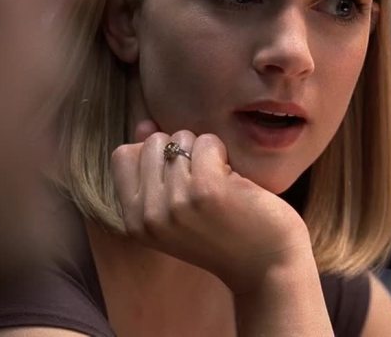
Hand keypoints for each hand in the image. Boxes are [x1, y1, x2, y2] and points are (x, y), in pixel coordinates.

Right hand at [111, 120, 313, 293]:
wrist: (268, 267)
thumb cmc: (224, 233)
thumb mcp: (176, 209)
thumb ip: (153, 169)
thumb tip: (144, 124)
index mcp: (135, 222)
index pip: (122, 156)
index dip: (152, 153)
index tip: (179, 173)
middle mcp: (150, 215)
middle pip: (151, 143)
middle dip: (181, 150)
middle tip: (204, 180)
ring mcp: (177, 203)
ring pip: (181, 139)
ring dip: (205, 153)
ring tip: (221, 184)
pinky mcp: (207, 190)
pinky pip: (207, 142)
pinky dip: (224, 154)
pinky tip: (235, 182)